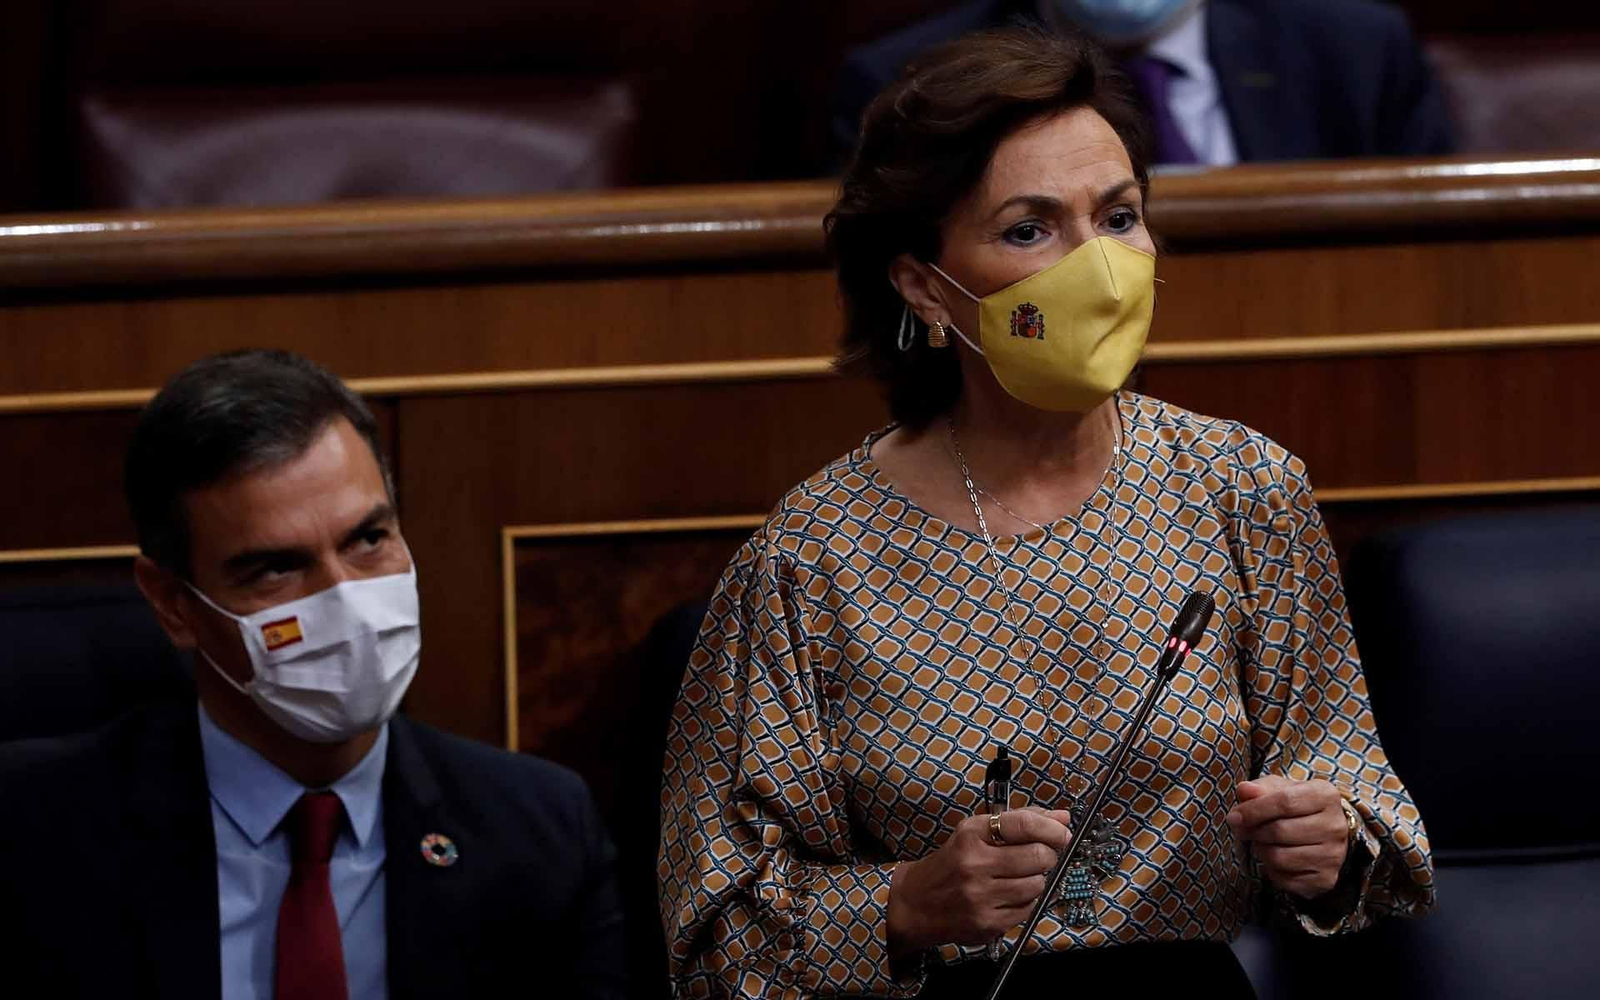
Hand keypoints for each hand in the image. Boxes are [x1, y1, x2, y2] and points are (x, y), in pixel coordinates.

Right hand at [887, 808, 1071, 955]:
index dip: (1051, 828)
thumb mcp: (976, 832)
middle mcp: (974, 864)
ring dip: (1037, 880)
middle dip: (1048, 855)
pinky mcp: (987, 923)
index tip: (1062, 833)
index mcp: (971, 834)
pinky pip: (1028, 910)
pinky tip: (1011, 895)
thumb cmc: (953, 863)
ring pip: (1037, 885)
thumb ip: (1020, 821)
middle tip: (1041, 856)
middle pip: (1038, 856)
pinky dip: (1027, 902)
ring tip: (1022, 877)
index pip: (1023, 824)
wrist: (916, 902)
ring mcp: (980, 897)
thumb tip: (1063, 818)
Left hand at [1226, 775, 1348, 898]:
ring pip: (1279, 858)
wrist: (1324, 830)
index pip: (1285, 802)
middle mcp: (1335, 826)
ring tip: (1261, 842)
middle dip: (1253, 831)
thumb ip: (1260, 788)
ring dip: (1260, 850)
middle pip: (1280, 831)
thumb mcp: (1279, 789)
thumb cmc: (1296, 805)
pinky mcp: (1326, 879)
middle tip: (1243, 830)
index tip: (1234, 817)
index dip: (1254, 810)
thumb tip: (1244, 790)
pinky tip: (1275, 856)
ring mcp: (1334, 855)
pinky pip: (1284, 879)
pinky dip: (1270, 870)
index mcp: (1325, 796)